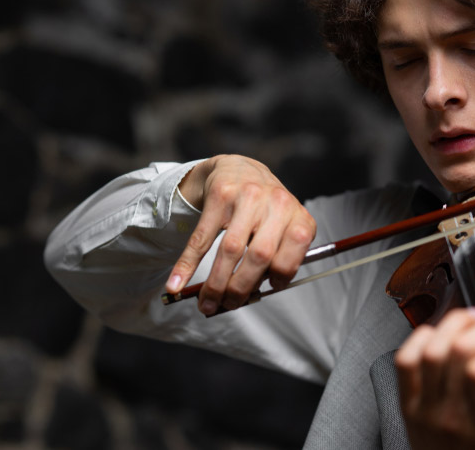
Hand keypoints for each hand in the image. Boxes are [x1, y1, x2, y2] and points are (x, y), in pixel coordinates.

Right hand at [165, 155, 315, 314]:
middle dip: (241, 289)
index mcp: (297, 216)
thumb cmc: (265, 208)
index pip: (293, 254)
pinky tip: (177, 283)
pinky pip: (202, 238)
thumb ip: (274, 258)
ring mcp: (248, 197)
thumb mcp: (282, 228)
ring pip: (231, 250)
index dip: (280, 277)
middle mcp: (277, 204)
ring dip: (216, 283)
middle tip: (228, 305)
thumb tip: (248, 295)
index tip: (266, 289)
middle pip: (259, 256)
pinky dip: (187, 265)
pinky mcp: (221, 194)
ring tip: (206, 304)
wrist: (241, 168)